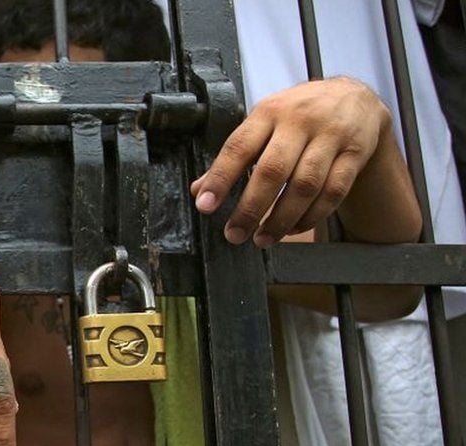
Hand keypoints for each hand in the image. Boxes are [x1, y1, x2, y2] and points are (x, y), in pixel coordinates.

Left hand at [190, 77, 392, 246]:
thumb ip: (235, 155)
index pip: (239, 147)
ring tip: (262, 238)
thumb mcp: (264, 122)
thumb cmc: (300, 113)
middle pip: (273, 170)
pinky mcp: (355, 153)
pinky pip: (333, 191)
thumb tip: (200, 190)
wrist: (356, 96)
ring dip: (281, 218)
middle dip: (251, 208)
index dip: (220, 178)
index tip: (205, 205)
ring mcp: (330, 136)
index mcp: (269, 112)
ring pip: (304, 185)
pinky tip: (293, 228)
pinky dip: (312, 216)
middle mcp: (299, 122)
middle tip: (234, 234)